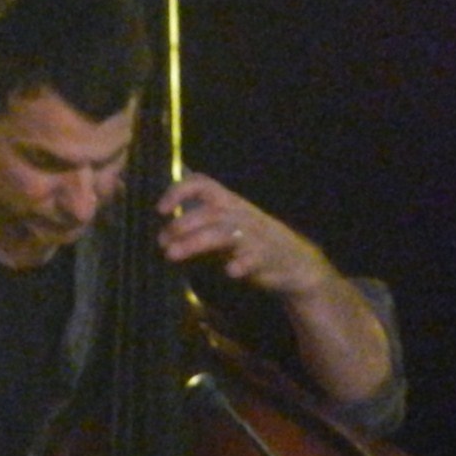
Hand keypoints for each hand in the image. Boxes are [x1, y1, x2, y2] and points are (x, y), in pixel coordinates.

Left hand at [156, 171, 337, 296]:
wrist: (295, 262)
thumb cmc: (249, 243)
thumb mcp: (223, 228)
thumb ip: (196, 227)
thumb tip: (162, 236)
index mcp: (227, 202)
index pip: (202, 183)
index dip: (179, 190)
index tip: (160, 210)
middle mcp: (239, 214)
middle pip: (208, 212)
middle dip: (180, 226)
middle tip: (161, 244)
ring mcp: (254, 235)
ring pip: (222, 234)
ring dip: (194, 243)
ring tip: (171, 255)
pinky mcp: (266, 257)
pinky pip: (254, 257)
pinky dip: (242, 263)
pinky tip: (230, 272)